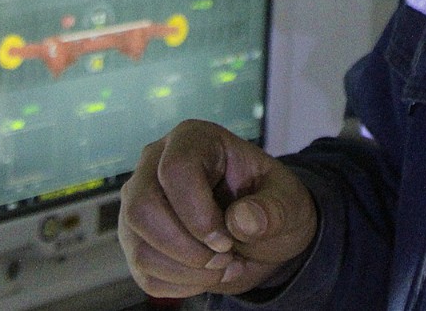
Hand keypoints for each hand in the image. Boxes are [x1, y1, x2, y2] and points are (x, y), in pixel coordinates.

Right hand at [119, 119, 316, 298]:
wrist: (262, 232)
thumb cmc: (271, 205)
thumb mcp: (289, 203)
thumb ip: (272, 209)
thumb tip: (241, 220)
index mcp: (193, 140)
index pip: (175, 170)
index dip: (199, 214)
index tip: (228, 239)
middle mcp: (155, 165)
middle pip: (142, 209)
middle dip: (187, 248)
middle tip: (225, 257)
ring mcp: (139, 202)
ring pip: (139, 246)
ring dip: (187, 271)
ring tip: (223, 266)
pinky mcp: (136, 238)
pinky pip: (143, 272)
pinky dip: (181, 285)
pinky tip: (207, 274)